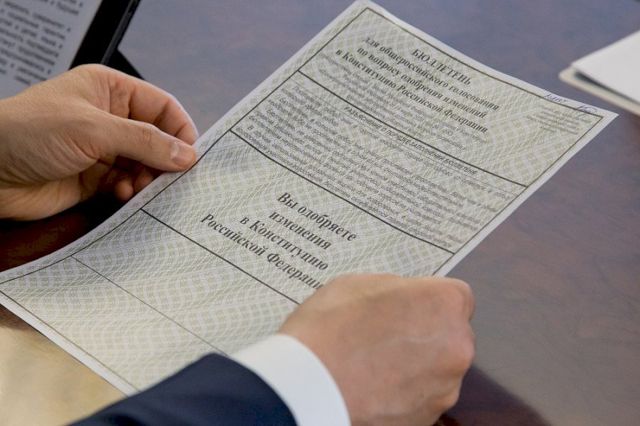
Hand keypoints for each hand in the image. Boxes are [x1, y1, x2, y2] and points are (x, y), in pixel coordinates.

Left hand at [0, 64, 197, 219]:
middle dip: (166, 160)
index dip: (181, 130)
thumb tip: (187, 154)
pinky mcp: (94, 179)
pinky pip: (127, 186)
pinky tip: (121, 195)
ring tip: (140, 188)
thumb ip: (144, 142)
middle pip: (157, 139)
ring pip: (145, 165)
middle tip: (172, 179)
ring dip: (148, 179)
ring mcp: (102, 150)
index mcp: (110, 91)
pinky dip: (131, 192)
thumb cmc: (28, 132)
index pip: (162, 107)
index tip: (192, 156)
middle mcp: (110, 119)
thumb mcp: (93, 129)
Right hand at [280, 274, 474, 425]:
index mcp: (444, 304)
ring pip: (439, 369)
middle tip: (387, 334)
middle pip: (451, 334)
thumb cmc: (328, 330)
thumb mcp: (358, 284)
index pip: (457, 296)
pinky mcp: (428, 418)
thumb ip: (395, 290)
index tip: (408, 307)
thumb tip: (403, 299)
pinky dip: (406, 392)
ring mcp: (445, 388)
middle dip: (427, 333)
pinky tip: (374, 385)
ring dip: (417, 365)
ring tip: (374, 363)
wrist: (308, 387)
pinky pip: (423, 397)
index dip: (430, 300)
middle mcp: (457, 346)